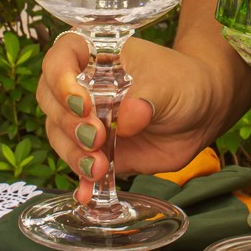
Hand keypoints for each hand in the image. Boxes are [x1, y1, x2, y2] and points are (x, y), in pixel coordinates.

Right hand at [36, 33, 232, 203]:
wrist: (200, 111)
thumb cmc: (183, 83)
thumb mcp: (169, 83)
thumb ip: (148, 97)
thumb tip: (127, 118)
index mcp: (94, 57)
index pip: (59, 58)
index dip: (60, 80)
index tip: (81, 103)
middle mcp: (82, 86)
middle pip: (50, 99)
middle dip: (67, 121)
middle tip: (97, 136)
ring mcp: (86, 120)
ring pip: (58, 134)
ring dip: (73, 153)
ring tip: (99, 166)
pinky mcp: (96, 151)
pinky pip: (78, 165)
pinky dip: (81, 180)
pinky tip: (87, 193)